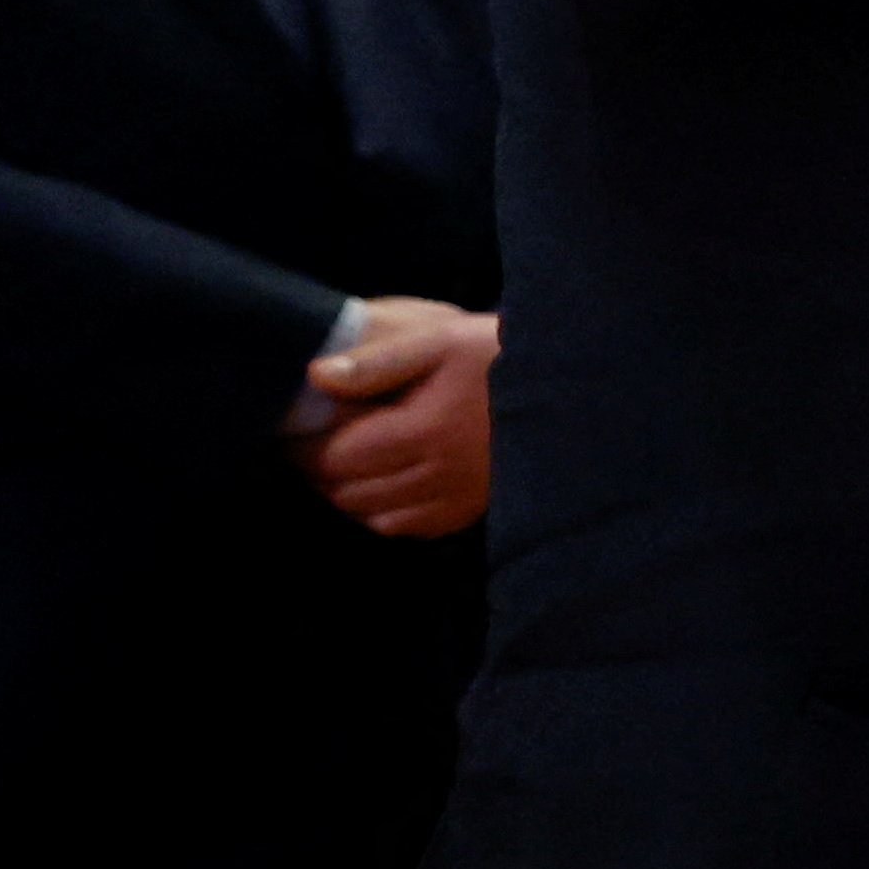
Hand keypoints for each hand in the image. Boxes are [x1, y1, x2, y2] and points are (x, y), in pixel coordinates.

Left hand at [297, 297, 497, 538]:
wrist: (573, 389)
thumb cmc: (502, 355)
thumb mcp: (441, 341)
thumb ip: (377, 362)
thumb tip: (315, 378)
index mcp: (423, 432)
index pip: (336, 457)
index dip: (305, 445)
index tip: (295, 426)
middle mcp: (437, 476)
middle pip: (349, 491)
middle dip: (322, 469)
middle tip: (315, 441)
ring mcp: (456, 499)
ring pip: (373, 515)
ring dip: (350, 492)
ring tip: (348, 461)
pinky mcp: (471, 510)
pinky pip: (408, 527)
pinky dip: (385, 511)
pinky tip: (389, 482)